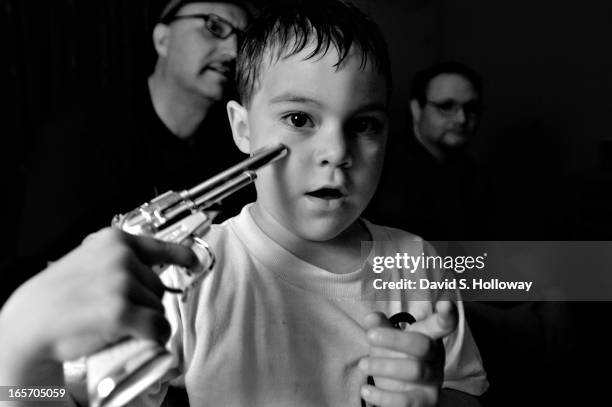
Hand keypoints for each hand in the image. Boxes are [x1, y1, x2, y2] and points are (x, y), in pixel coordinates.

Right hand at [0, 228, 197, 383]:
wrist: (31, 321)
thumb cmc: (58, 295)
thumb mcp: (88, 261)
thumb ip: (118, 259)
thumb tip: (150, 267)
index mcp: (113, 241)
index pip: (160, 246)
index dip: (183, 256)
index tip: (194, 263)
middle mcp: (120, 257)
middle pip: (158, 286)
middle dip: (145, 301)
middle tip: (114, 309)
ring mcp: (121, 283)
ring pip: (158, 307)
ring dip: (145, 319)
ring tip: (114, 322)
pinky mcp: (120, 311)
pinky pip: (156, 326)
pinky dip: (155, 335)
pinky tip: (144, 337)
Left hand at [360, 301, 457, 406]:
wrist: (407, 393)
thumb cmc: (398, 357)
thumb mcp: (389, 340)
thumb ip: (380, 327)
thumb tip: (370, 318)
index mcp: (430, 337)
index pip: (442, 325)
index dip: (447, 315)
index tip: (446, 303)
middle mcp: (435, 358)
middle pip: (422, 345)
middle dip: (395, 339)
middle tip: (369, 335)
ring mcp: (433, 381)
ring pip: (415, 371)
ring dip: (385, 366)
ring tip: (362, 364)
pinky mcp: (425, 402)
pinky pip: (407, 400)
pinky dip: (383, 396)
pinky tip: (365, 390)